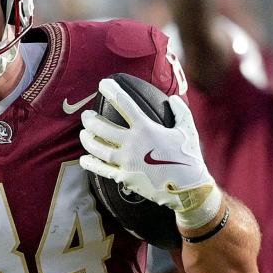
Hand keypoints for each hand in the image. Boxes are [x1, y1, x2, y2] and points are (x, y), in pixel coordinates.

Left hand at [78, 78, 220, 227]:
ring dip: (87, 139)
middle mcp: (132, 143)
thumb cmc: (189, 157)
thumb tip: (173, 98)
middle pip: (102, 128)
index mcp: (146, 128)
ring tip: (83, 134)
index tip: (103, 84)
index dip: (111, 91)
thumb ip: (180, 111)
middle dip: (90, 120)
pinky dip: (90, 164)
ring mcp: (126, 161)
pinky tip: (84, 159)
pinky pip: (102, 169)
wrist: (189, 188)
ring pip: (97, 148)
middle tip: (86, 116)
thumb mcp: (188, 130)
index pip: (124, 104)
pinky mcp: (124, 177)